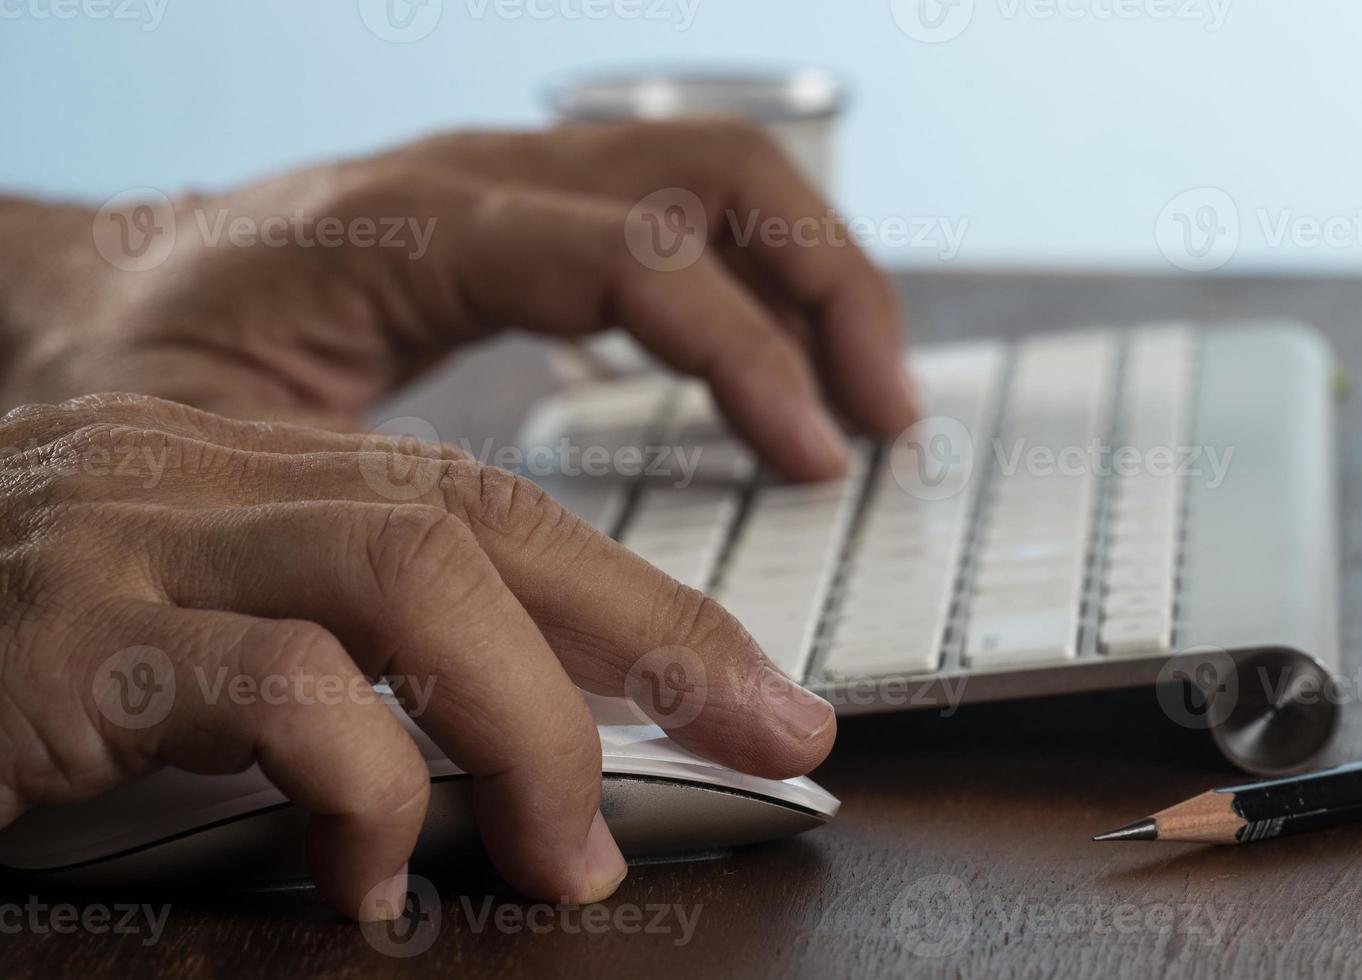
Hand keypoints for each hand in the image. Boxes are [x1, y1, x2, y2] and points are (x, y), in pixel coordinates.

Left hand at [0, 122, 919, 478]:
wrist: (84, 294)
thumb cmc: (142, 371)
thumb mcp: (220, 454)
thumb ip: (358, 529)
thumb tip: (496, 649)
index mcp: (408, 220)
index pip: (633, 251)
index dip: (745, 350)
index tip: (811, 459)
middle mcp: (478, 171)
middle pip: (717, 169)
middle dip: (831, 286)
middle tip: (881, 420)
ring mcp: (510, 175)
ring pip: (719, 169)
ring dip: (817, 273)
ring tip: (865, 398)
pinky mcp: (525, 209)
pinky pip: (682, 205)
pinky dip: (760, 277)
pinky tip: (780, 370)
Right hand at [0, 394, 837, 918]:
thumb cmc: (28, 688)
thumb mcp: (219, 671)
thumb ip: (365, 692)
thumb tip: (536, 784)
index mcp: (265, 473)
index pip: (503, 512)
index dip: (651, 607)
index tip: (766, 699)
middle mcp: (213, 473)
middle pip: (487, 524)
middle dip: (654, 641)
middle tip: (764, 740)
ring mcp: (136, 533)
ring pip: (412, 571)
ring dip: (525, 721)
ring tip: (563, 850)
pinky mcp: (69, 634)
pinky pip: (276, 685)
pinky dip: (363, 785)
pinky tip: (370, 880)